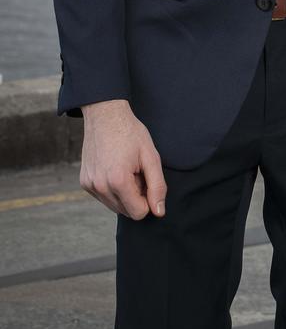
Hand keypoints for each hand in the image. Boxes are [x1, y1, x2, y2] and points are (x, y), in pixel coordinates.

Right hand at [80, 99, 166, 219]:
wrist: (105, 115)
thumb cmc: (131, 133)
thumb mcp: (151, 156)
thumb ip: (157, 186)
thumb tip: (159, 212)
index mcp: (118, 181)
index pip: (139, 213)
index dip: (148, 198)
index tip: (146, 179)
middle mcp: (100, 187)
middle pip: (126, 211)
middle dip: (136, 195)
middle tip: (136, 171)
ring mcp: (90, 185)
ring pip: (115, 206)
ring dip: (124, 193)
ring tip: (125, 169)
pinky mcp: (84, 183)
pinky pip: (104, 197)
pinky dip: (112, 189)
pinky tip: (114, 168)